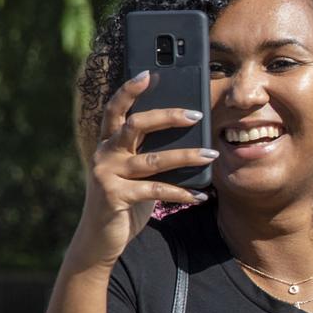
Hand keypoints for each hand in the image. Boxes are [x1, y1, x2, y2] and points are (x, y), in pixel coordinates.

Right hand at [70, 71, 215, 270]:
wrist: (100, 239)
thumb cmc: (126, 197)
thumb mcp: (137, 171)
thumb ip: (150, 151)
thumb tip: (190, 131)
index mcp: (108, 143)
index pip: (116, 109)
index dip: (130, 90)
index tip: (149, 73)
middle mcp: (104, 154)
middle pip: (135, 125)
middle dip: (167, 116)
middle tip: (196, 114)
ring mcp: (106, 175)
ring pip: (153, 159)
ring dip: (186, 156)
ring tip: (212, 154)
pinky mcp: (115, 197)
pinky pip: (156, 190)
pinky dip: (182, 192)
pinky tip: (202, 194)